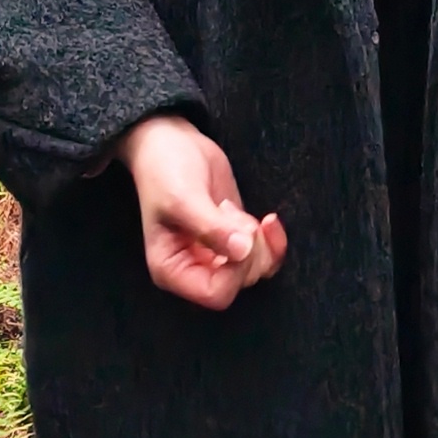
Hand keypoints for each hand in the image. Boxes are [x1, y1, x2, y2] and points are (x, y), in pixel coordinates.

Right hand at [118, 113, 288, 310]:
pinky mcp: (234, 239)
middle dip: (250, 249)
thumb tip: (243, 251)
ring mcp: (215, 256)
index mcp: (171, 270)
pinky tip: (266, 218)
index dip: (236, 270)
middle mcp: (193, 269)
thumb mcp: (183, 198)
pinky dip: (272, 240)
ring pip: (256, 270)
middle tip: (230, 214)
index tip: (237, 232)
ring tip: (235, 212)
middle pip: (241, 282)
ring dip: (261, 242)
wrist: (171, 144)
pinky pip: (264, 255)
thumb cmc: (165, 171)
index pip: (216, 293)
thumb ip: (211, 228)